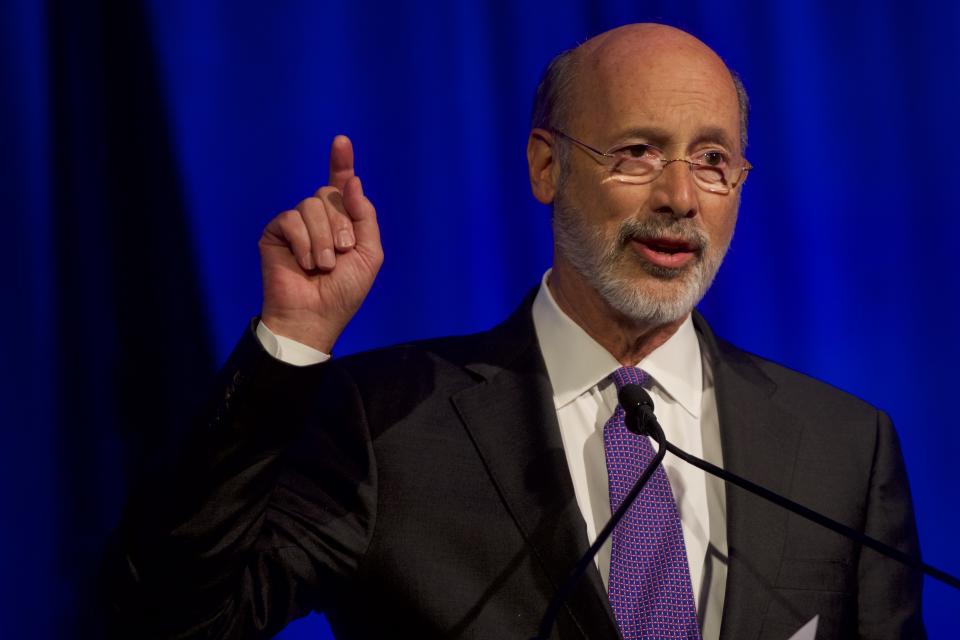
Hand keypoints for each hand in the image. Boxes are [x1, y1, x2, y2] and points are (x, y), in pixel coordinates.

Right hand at [258, 135, 382, 352]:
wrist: (314, 316)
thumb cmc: (343, 292)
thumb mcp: (368, 253)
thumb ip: (365, 216)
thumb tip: (351, 181)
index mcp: (342, 222)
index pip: (340, 186)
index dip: (341, 163)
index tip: (342, 141)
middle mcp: (318, 219)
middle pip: (329, 194)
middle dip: (341, 225)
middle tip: (340, 255)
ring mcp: (296, 225)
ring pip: (311, 205)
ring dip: (323, 239)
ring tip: (322, 266)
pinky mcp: (276, 233)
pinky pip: (291, 219)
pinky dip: (303, 243)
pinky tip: (304, 263)